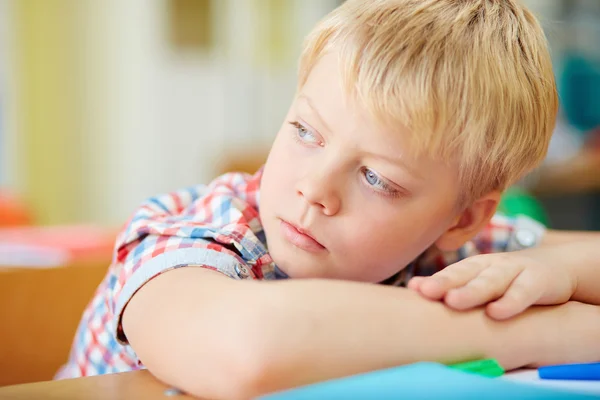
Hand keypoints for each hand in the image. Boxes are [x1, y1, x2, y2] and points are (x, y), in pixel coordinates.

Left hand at [407, 248, 577, 319]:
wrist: (561, 267)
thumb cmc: (511, 280)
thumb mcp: (483, 282)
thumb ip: (455, 287)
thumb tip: (415, 291)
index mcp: (475, 267)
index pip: (450, 274)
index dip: (432, 282)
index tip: (413, 289)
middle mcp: (491, 266)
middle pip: (465, 275)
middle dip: (444, 283)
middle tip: (425, 292)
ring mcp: (515, 271)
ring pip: (491, 281)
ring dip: (471, 291)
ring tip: (452, 302)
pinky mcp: (539, 281)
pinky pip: (523, 292)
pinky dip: (510, 302)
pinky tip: (497, 313)